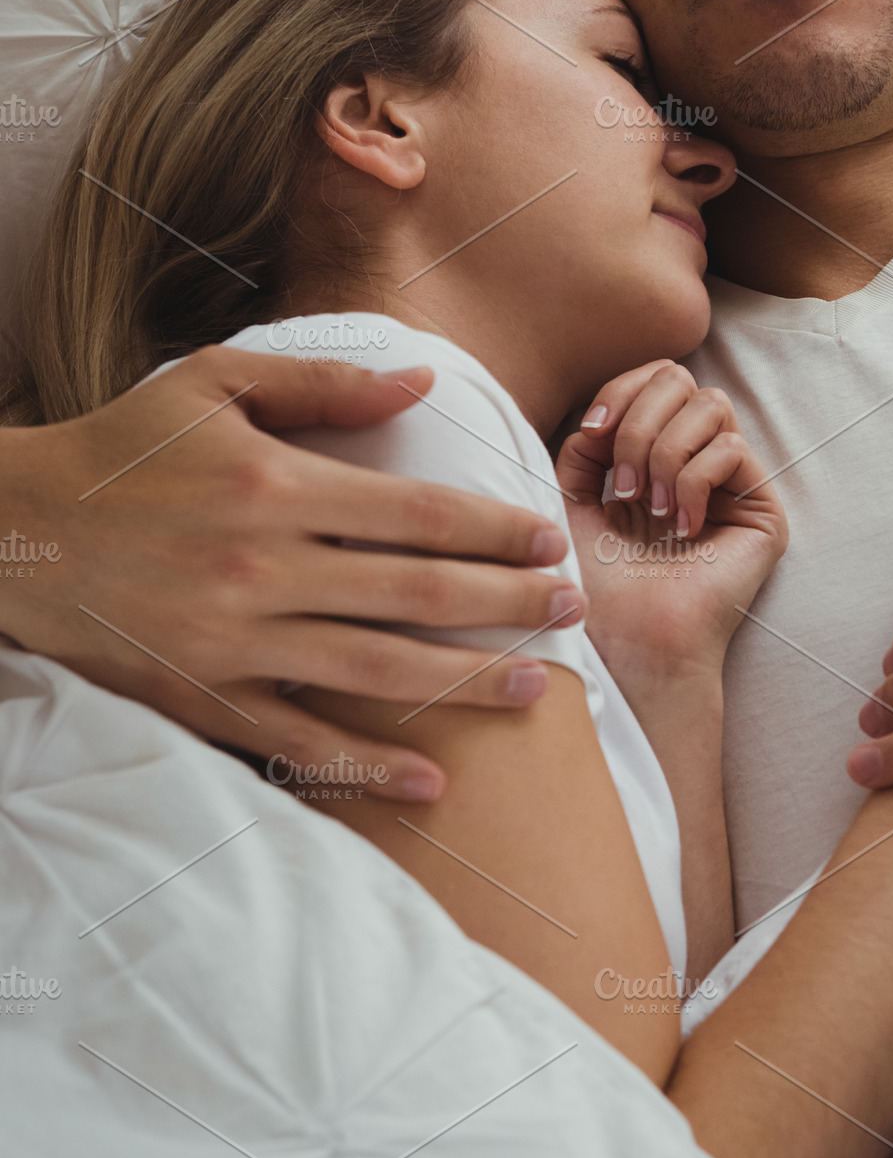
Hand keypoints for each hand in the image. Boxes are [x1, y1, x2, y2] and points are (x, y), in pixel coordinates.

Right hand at [0, 348, 581, 800]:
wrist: (15, 531)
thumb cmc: (122, 447)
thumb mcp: (214, 384)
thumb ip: (326, 382)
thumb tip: (427, 379)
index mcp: (278, 485)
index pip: (420, 513)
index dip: (497, 529)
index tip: (549, 540)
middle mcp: (265, 567)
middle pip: (418, 592)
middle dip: (508, 603)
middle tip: (572, 611)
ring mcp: (235, 641)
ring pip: (377, 671)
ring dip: (466, 681)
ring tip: (537, 687)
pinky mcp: (202, 696)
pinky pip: (301, 739)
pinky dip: (368, 764)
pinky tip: (433, 778)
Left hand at [556, 360, 786, 676]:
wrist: (628, 638)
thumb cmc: (595, 581)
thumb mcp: (571, 497)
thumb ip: (586, 444)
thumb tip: (607, 411)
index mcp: (653, 454)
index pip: (655, 378)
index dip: (622, 391)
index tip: (591, 434)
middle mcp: (696, 461)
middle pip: (681, 379)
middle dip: (639, 424)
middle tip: (622, 487)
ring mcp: (732, 484)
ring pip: (711, 405)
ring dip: (665, 453)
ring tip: (650, 509)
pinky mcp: (763, 510)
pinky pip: (731, 450)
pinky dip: (694, 483)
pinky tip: (683, 529)